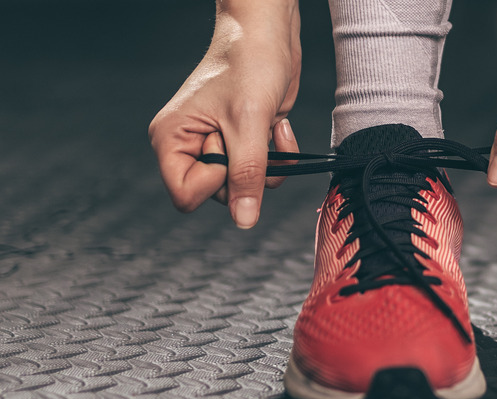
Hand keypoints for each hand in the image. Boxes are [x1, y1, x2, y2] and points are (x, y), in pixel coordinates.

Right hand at [149, 0, 300, 228]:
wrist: (270, 33)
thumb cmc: (249, 62)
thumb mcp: (249, 123)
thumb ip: (246, 176)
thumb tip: (244, 221)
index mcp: (172, 140)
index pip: (185, 196)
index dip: (214, 181)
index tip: (228, 147)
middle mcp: (191, 146)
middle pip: (219, 195)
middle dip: (246, 171)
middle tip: (248, 133)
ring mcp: (219, 145)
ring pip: (245, 187)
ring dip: (268, 164)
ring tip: (267, 128)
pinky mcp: (244, 142)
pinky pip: (263, 171)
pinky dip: (278, 155)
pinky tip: (277, 125)